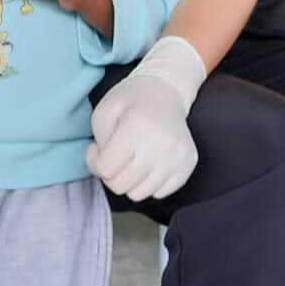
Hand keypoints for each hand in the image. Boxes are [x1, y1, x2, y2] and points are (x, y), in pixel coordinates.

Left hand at [86, 36, 206, 202]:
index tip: (99, 148)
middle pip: (121, 186)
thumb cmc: (130, 103)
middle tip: (115, 155)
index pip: (105, 170)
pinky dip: (150, 182)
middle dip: (111, 174)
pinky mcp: (188, 164)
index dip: (95, 161)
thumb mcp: (103, 113)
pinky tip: (149, 162)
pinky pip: (160, 193)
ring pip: (139, 194)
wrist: (166, 91)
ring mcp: (178, 156)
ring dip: (130, 180)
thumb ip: (97, 147)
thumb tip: (106, 174)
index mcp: (136, 128)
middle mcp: (161, 144)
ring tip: (132, 159)